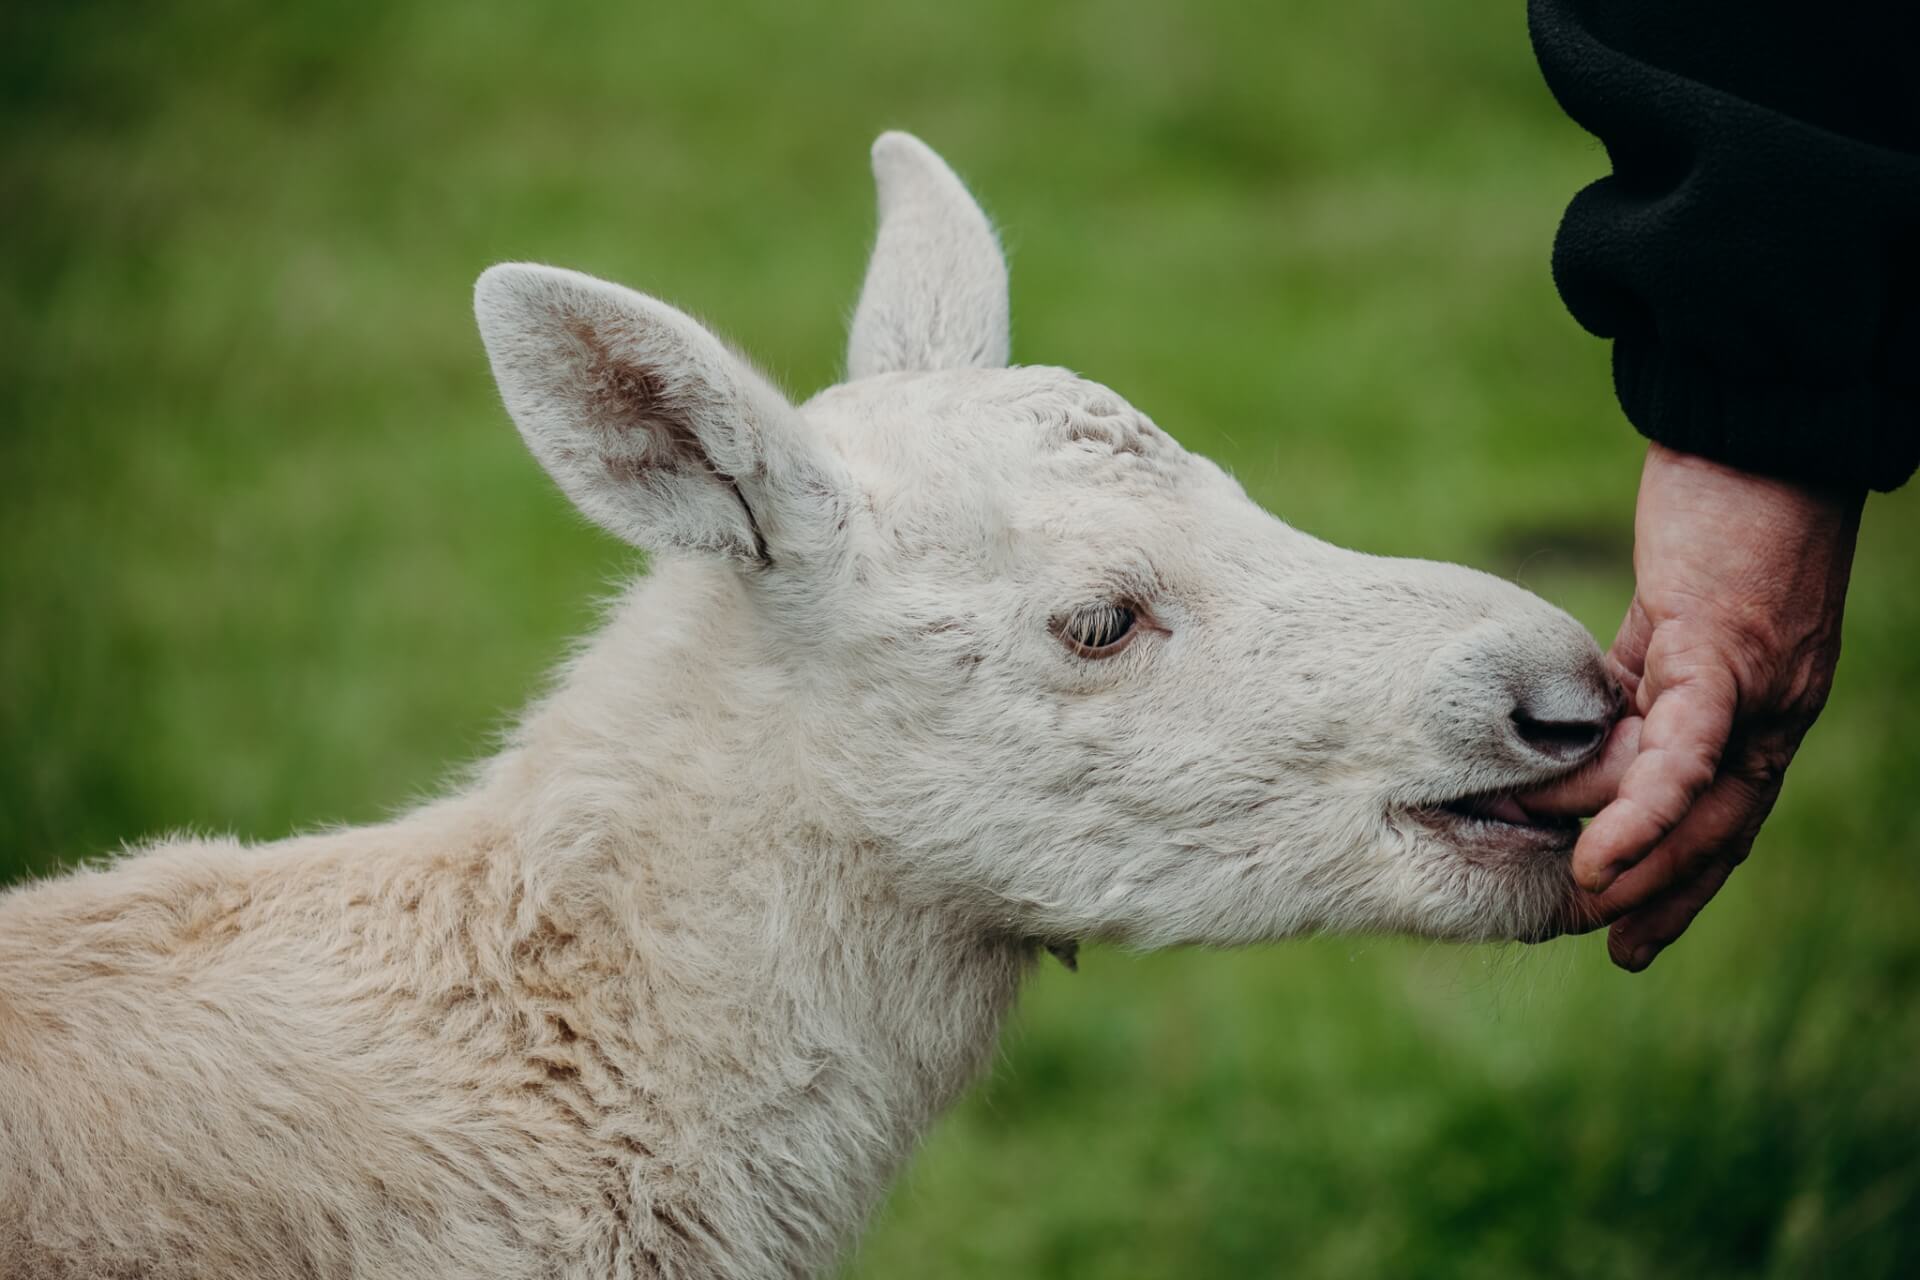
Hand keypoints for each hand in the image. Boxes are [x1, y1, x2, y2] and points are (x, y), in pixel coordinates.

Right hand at [1550, 444, 1862, 969]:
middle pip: (1724, 826)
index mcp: (1763, 704)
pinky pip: (1682, 752)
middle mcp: (1775, 711)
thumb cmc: (1722, 504)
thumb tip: (1589, 726)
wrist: (1759, 428)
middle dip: (1671, 894)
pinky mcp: (1722, 655)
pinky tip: (1598, 858)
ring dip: (1644, 867)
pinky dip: (1643, 812)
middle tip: (1619, 947)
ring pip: (1700, 804)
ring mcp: (1757, 688)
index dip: (1684, 873)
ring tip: (1586, 908)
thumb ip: (1646, 675)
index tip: (1634, 925)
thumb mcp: (1675, 611)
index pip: (1723, 809)